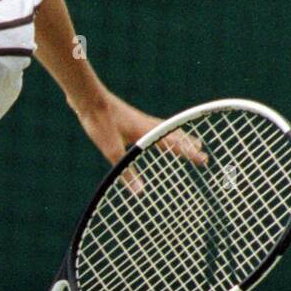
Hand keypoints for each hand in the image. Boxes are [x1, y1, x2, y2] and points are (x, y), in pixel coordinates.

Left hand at [73, 92, 207, 186]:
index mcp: (146, 131)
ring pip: (166, 131)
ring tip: (190, 143)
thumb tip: (140, 193)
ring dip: (179, 139)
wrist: (87, 98)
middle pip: (175, 136)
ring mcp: (140, 121)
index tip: (203, 160)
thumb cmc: (99, 121)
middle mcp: (147, 124)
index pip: (174, 144)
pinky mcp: (131, 120)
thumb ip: (126, 172)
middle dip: (189, 147)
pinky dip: (164, 133)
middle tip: (203, 157)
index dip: (189, 153)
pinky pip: (155, 128)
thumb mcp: (111, 151)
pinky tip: (156, 136)